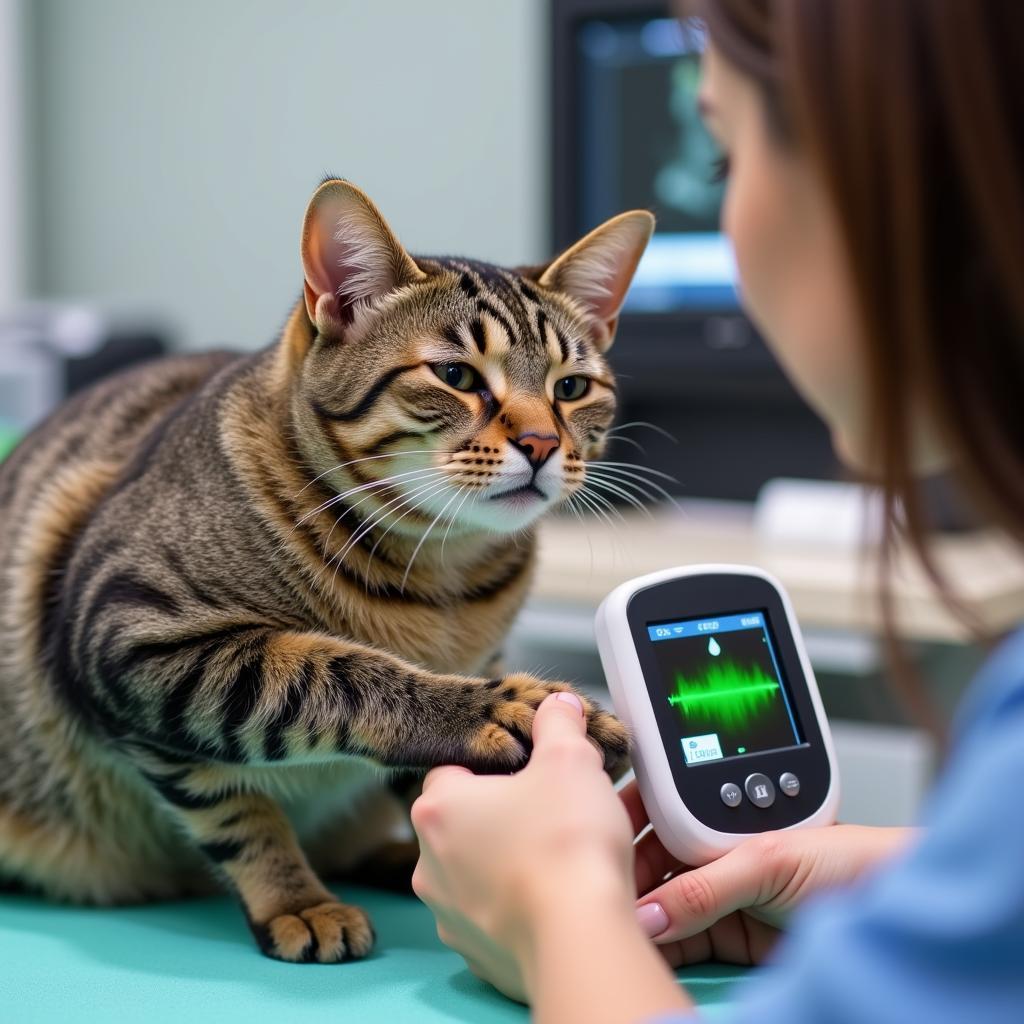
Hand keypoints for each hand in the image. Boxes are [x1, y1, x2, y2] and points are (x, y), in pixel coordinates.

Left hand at [410, 691, 636, 1002]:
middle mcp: (429, 864)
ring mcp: (448, 914)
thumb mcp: (570, 759)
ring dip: (507, 863)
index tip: (529, 771)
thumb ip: (558, 723)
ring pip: (475, 873)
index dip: (494, 765)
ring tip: (558, 858)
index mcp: (438, 807)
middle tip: (550, 812)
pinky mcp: (476, 955)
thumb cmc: (566, 842)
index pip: (454, 769)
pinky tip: (556, 899)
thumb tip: (557, 706)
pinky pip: (494, 919)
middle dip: (502, 816)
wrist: (580, 936)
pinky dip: (518, 908)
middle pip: (463, 823)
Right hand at [625, 778, 915, 967]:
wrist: (892, 905)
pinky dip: (662, 952)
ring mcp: (723, 900)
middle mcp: (715, 857)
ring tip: (615, 932)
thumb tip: (647, 912)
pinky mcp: (733, 942)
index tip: (592, 853)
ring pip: (664, 910)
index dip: (623, 835)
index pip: (655, 822)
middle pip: (653, 870)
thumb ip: (703, 888)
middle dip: (625, 884)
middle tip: (600, 903)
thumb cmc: (848, 861)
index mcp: (718, 820)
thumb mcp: (767, 863)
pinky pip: (684, 945)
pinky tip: (645, 953)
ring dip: (641, 921)